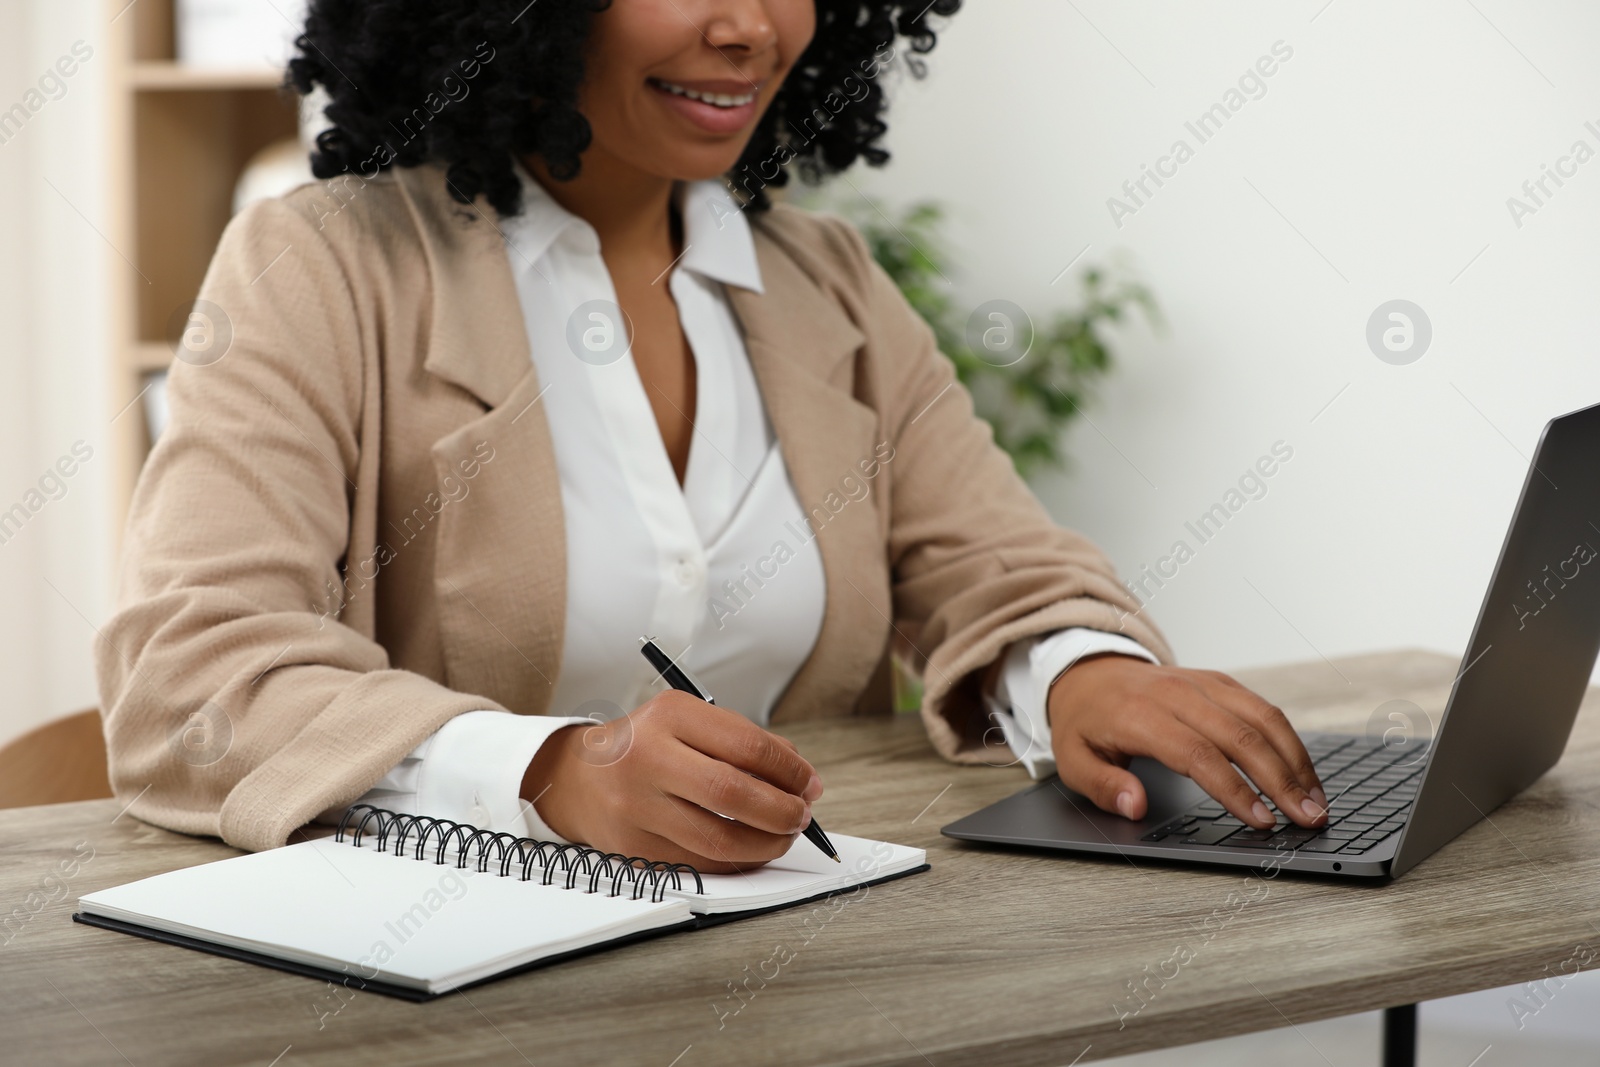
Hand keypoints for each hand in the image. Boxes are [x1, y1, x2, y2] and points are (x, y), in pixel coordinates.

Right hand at [520, 690, 823, 873]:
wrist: (578, 777)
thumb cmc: (646, 746)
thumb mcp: (689, 722)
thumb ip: (744, 742)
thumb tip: (800, 778)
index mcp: (670, 716)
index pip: (748, 746)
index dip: (790, 771)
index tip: (809, 783)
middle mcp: (648, 759)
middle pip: (734, 795)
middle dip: (783, 811)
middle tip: (802, 815)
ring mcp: (637, 807)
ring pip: (720, 841)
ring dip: (766, 843)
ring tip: (783, 835)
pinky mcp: (635, 848)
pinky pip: (702, 865)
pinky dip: (737, 862)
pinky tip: (752, 849)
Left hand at [1046, 655, 1326, 829]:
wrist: (1089, 671)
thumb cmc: (1086, 722)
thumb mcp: (1073, 759)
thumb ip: (1103, 786)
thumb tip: (1135, 806)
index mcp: (1139, 716)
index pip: (1197, 754)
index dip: (1233, 789)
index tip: (1261, 821)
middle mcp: (1176, 694)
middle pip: (1240, 736)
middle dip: (1281, 780)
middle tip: (1308, 819)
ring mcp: (1201, 683)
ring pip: (1260, 717)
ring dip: (1295, 759)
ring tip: (1317, 801)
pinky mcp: (1218, 681)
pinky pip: (1261, 706)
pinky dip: (1288, 739)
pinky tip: (1303, 771)